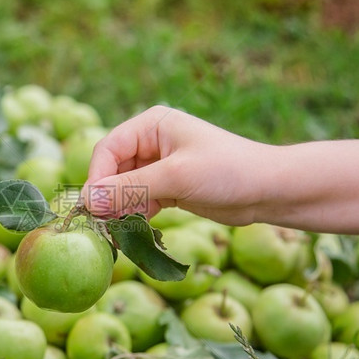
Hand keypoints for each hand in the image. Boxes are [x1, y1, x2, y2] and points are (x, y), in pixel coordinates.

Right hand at [83, 106, 274, 224]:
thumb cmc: (227, 171)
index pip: (108, 149)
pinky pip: (141, 201)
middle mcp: (152, 142)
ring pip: (125, 189)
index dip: (97, 178)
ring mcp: (160, 166)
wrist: (270, 190)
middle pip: (113, 170)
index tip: (93, 209)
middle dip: (108, 198)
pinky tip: (135, 233)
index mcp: (152, 125)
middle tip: (103, 227)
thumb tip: (87, 201)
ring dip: (121, 210)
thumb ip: (131, 188)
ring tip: (119, 233)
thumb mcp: (176, 177)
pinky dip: (136, 216)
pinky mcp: (170, 187)